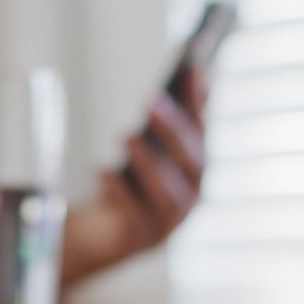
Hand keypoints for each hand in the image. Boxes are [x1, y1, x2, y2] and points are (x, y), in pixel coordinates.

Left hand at [63, 68, 208, 284]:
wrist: (103, 234)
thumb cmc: (130, 184)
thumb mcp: (150, 147)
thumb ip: (172, 117)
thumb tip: (197, 72)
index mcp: (195, 169)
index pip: (202, 130)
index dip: (198, 101)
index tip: (191, 66)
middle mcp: (191, 195)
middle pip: (191, 162)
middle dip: (172, 130)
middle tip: (151, 100)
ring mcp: (169, 220)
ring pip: (167, 192)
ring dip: (146, 162)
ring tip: (125, 135)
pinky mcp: (142, 238)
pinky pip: (134, 214)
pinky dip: (119, 192)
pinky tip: (102, 171)